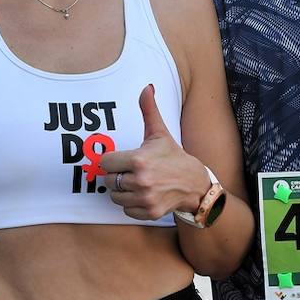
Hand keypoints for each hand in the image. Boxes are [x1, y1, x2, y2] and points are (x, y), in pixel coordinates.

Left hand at [98, 85, 205, 220]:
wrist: (194, 183)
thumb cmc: (173, 156)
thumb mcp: (160, 133)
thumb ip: (149, 110)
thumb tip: (147, 87)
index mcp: (138, 160)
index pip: (105, 163)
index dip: (113, 160)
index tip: (123, 160)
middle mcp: (140, 180)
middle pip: (108, 180)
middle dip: (117, 175)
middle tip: (131, 171)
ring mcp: (145, 198)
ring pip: (115, 196)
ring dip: (122, 191)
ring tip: (137, 182)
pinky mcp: (149, 212)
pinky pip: (125, 209)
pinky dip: (131, 204)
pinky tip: (143, 194)